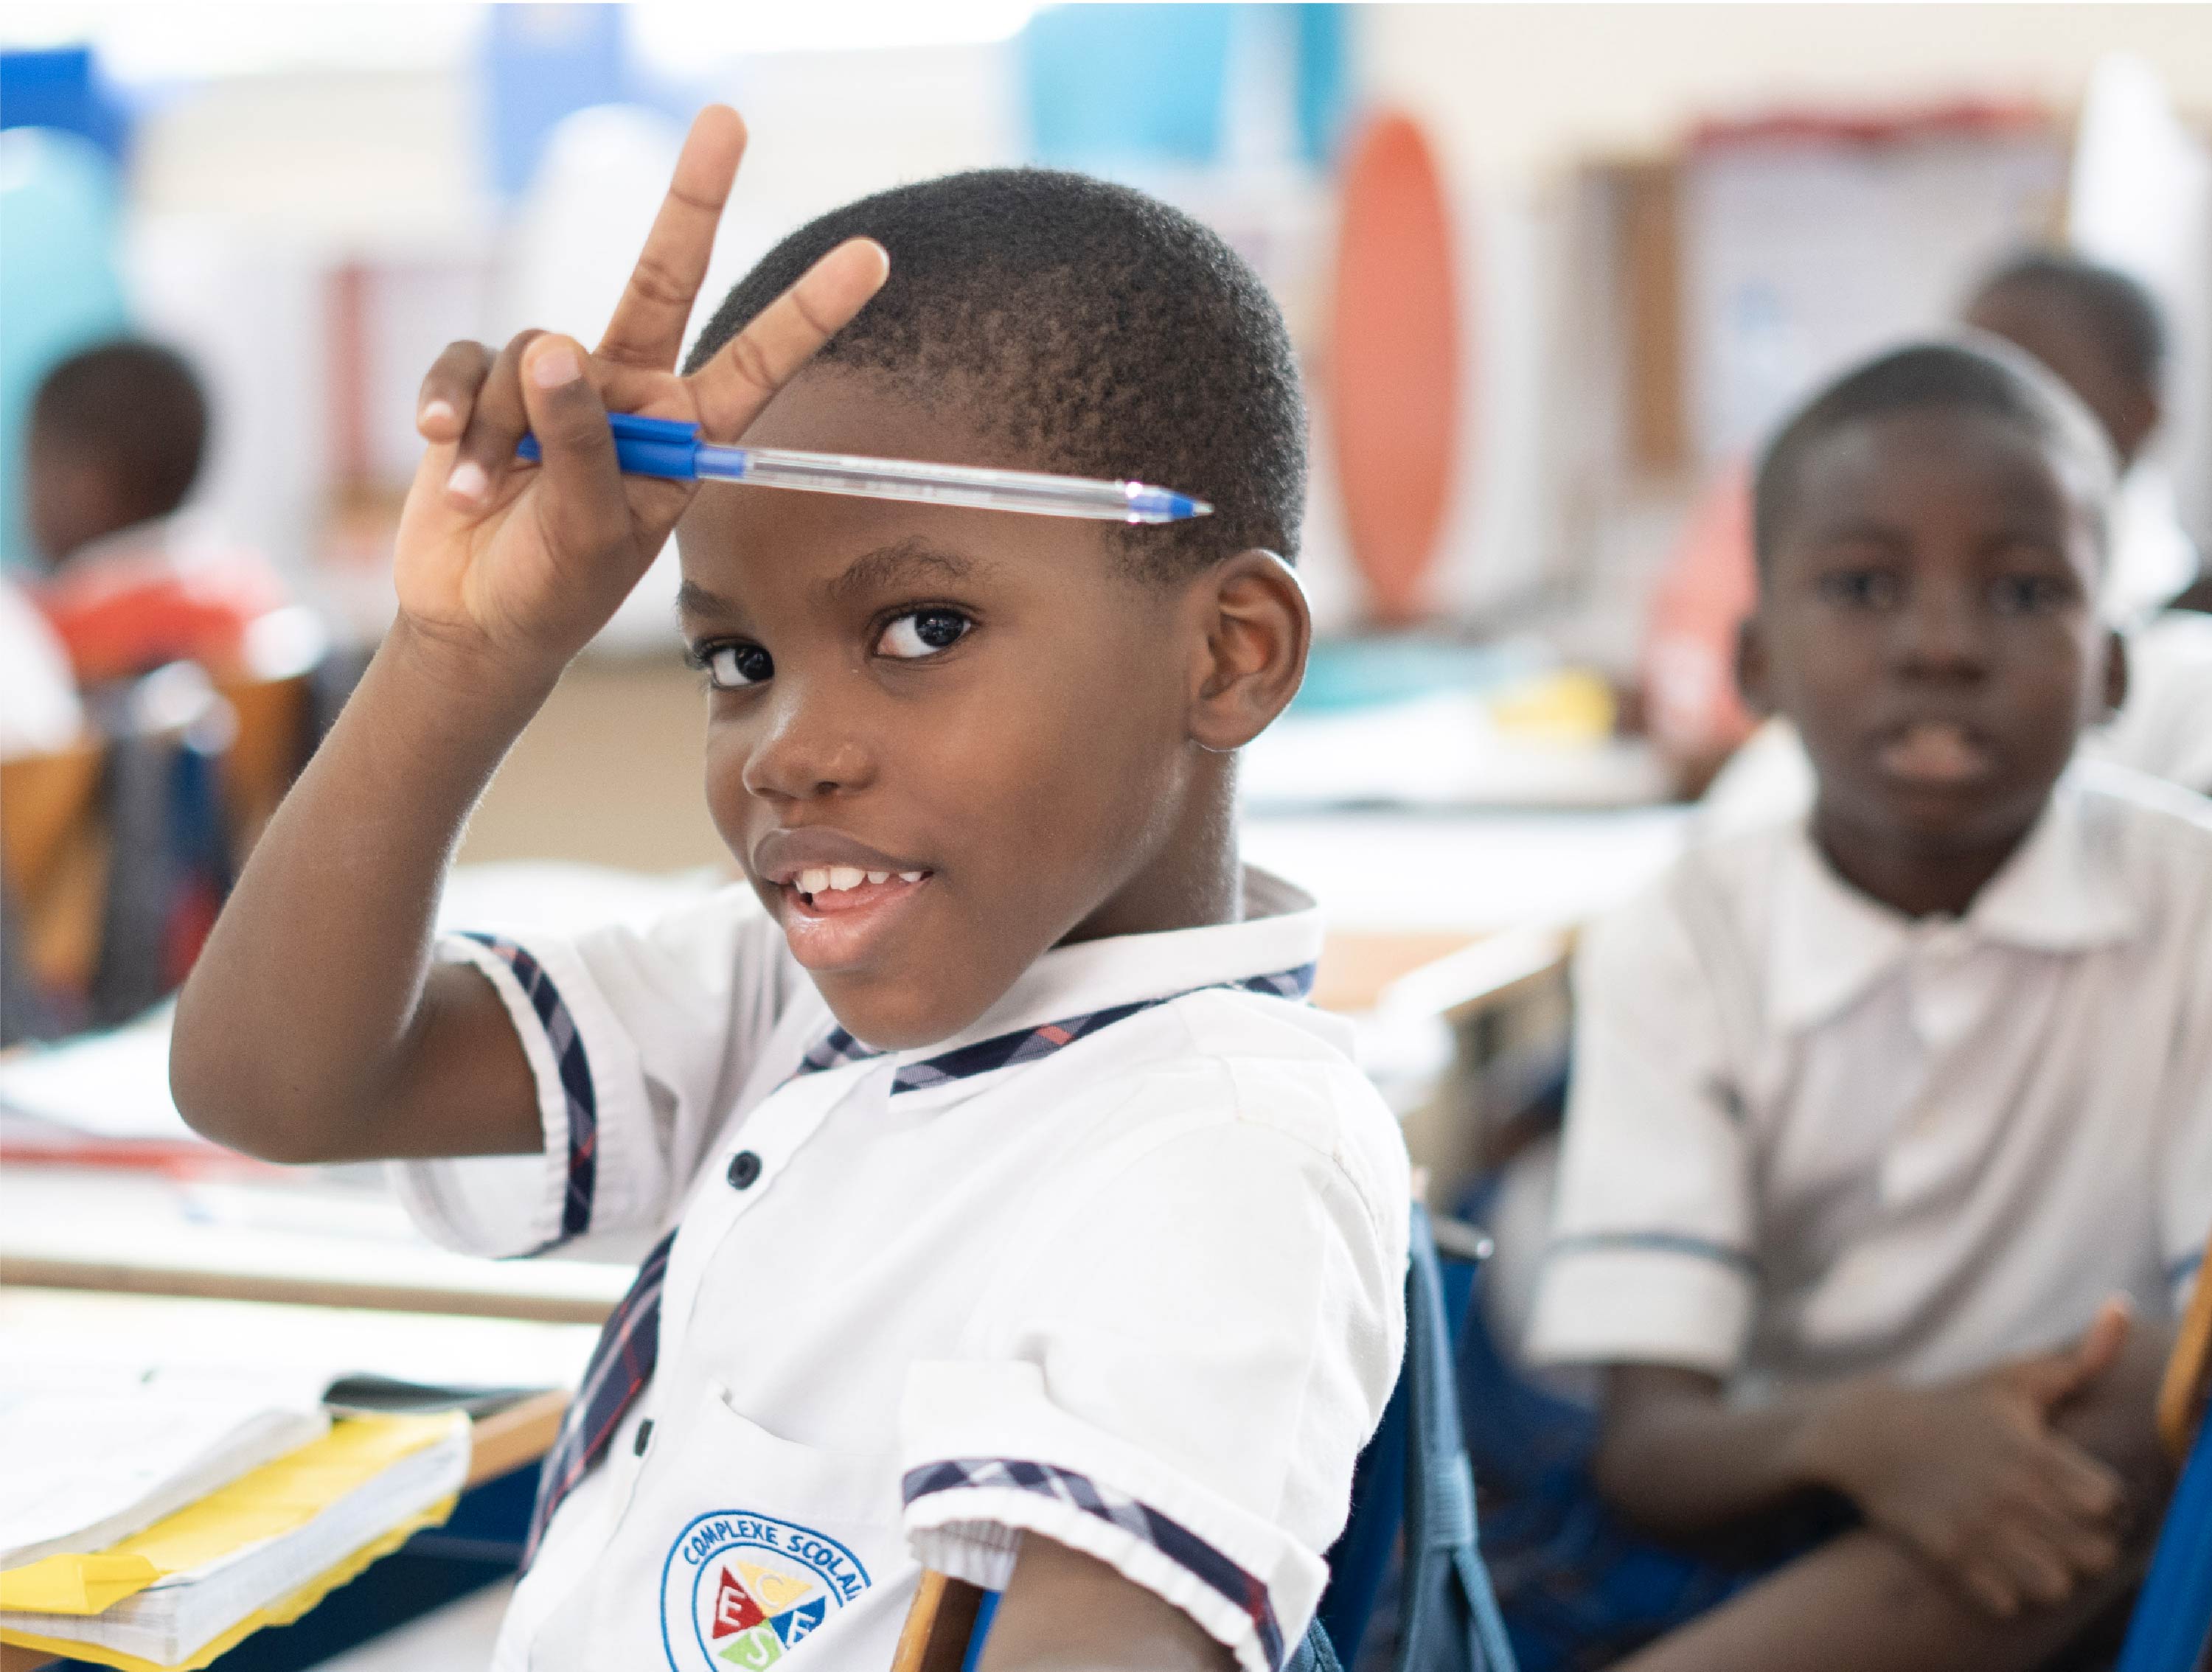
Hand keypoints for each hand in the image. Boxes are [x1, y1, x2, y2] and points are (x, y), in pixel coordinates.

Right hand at [391, 105, 887, 685]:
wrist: (476, 619)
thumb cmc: (556, 587)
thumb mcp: (591, 531)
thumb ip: (586, 444)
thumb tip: (555, 349)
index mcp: (685, 433)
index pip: (757, 359)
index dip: (812, 310)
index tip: (872, 256)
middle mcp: (632, 392)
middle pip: (664, 277)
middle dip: (693, 200)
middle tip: (727, 120)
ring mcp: (559, 383)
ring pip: (533, 352)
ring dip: (504, 427)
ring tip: (492, 491)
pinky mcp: (488, 383)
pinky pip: (467, 362)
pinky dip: (452, 407)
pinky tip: (443, 451)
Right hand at [1805, 1299, 2132, 1618]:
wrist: (1862, 1434)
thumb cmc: (1951, 1406)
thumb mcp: (2011, 1380)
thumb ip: (2076, 1360)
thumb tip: (2122, 1310)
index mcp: (2030, 1450)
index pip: (2109, 1504)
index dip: (2102, 1503)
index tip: (2080, 1493)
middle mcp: (2007, 1493)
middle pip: (2091, 1553)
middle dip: (2083, 1544)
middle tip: (2058, 1526)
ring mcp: (1975, 1528)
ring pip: (2054, 1585)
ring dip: (2050, 1572)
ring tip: (2032, 1550)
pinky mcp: (1945, 1556)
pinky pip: (2005, 1602)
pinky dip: (2008, 1591)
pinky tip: (1997, 1563)